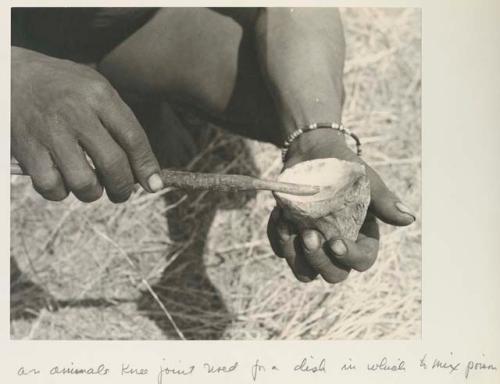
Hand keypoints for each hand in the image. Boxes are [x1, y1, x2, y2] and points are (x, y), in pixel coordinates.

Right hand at [11, 47, 162, 202]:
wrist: (9, 75)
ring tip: (91, 186)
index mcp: (99, 95)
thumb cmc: (63, 87)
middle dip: (123, 188)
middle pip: (113, 164)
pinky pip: (52, 187)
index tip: (154, 185)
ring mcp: (50, 132)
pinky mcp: (27, 149)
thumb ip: (121, 122)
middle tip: (121, 193)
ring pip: (84, 183)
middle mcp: (76, 113)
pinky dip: (61, 192)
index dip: (147, 167)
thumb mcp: (96, 89)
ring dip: (92, 193)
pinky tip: (62, 181)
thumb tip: (146, 169)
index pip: (134, 138)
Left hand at [267, 129, 414, 282]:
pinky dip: (277, 237)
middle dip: (319, 260)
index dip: (349, 257)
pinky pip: (280, 250)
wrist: (314, 154)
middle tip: (309, 234)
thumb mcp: (367, 181)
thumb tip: (408, 218)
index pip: (362, 261)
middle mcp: (337, 248)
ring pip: (304, 272)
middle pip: (332, 275)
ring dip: (294, 253)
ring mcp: (312, 246)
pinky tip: (278, 214)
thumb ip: (384, 201)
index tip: (335, 242)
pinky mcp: (290, 238)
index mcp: (362, 238)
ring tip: (288, 223)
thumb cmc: (345, 168)